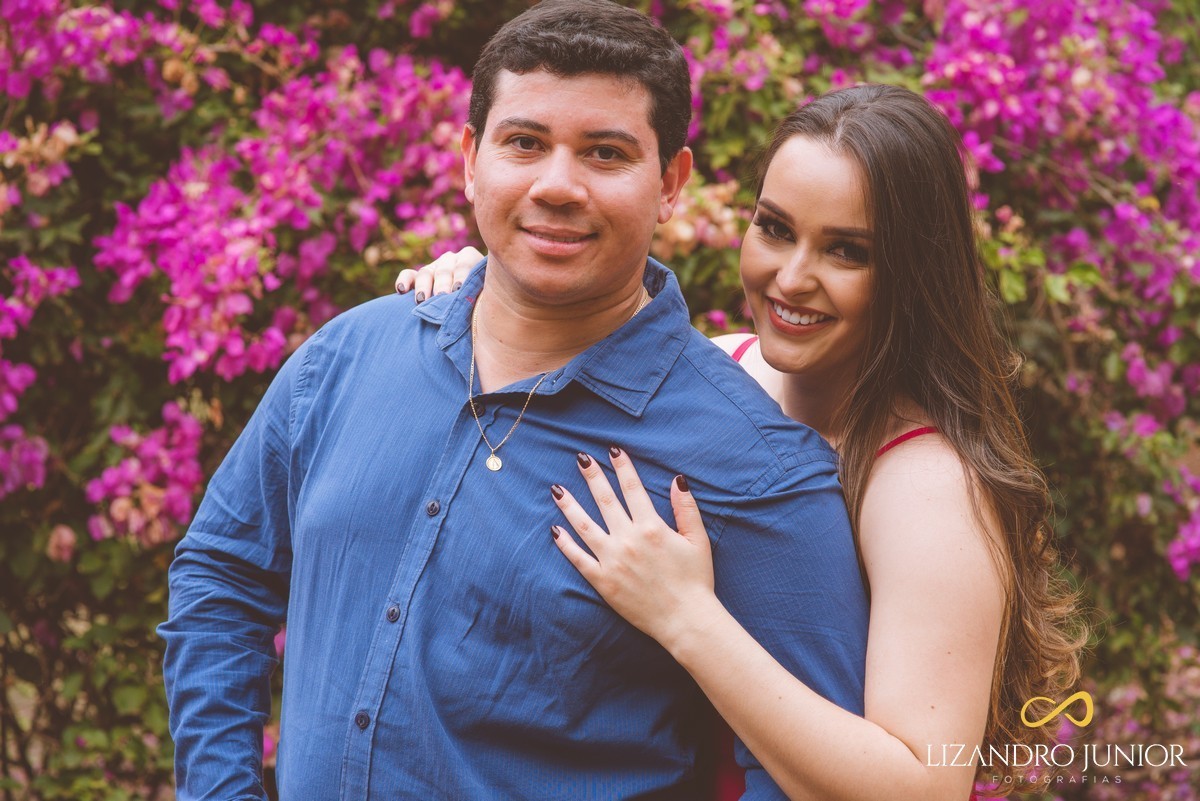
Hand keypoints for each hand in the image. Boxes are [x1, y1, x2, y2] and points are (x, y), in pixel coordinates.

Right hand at [394, 246, 484, 300]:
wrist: (474, 309)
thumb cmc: (483, 301)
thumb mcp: (486, 293)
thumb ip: (483, 294)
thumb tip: (484, 305)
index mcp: (470, 258)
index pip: (465, 264)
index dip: (462, 276)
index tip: (458, 288)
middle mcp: (450, 260)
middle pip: (444, 270)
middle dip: (442, 284)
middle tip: (442, 296)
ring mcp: (433, 268)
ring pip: (425, 273)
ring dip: (423, 286)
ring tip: (422, 300)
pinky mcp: (418, 277)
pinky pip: (408, 275)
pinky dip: (404, 281)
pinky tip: (401, 290)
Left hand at [550, 447, 717, 648]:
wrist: (686, 620)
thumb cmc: (696, 580)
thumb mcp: (697, 540)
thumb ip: (686, 508)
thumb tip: (677, 479)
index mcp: (651, 527)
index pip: (633, 488)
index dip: (622, 467)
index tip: (612, 450)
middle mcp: (628, 540)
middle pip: (605, 500)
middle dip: (592, 476)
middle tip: (580, 458)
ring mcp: (612, 561)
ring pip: (584, 526)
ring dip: (570, 505)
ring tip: (557, 489)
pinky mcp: (603, 582)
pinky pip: (579, 559)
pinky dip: (565, 544)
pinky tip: (555, 530)